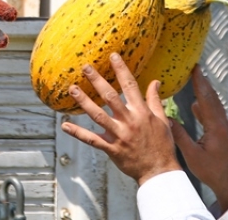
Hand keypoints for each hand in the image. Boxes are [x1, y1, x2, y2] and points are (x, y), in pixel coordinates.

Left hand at [60, 53, 181, 185]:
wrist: (159, 171)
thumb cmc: (162, 145)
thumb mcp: (163, 120)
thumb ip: (155, 100)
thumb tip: (155, 82)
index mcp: (142, 112)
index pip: (130, 86)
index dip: (121, 69)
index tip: (113, 56)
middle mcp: (129, 121)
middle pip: (110, 97)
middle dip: (97, 81)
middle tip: (85, 67)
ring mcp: (119, 135)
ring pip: (98, 116)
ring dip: (84, 101)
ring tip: (72, 89)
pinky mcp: (112, 148)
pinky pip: (92, 139)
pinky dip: (78, 132)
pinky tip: (65, 125)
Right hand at [171, 68, 227, 210]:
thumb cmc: (212, 171)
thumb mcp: (192, 155)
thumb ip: (180, 136)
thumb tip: (166, 120)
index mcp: (216, 127)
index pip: (206, 99)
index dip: (199, 82)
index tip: (195, 68)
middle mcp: (222, 123)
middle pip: (211, 97)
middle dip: (202, 82)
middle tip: (194, 68)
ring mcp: (223, 127)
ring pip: (213, 104)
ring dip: (204, 91)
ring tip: (195, 80)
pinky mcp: (221, 132)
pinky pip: (212, 112)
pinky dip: (204, 104)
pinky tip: (196, 103)